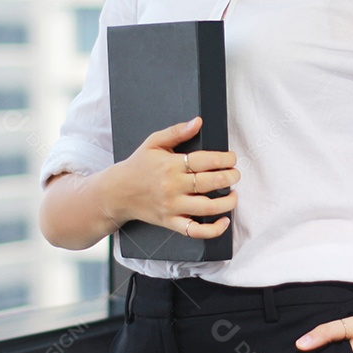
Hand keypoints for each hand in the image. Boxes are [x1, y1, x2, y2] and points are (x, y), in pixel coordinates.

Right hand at [112, 117, 238, 238]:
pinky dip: (213, 230)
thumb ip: (177, 131)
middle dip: (230, 177)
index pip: (204, 160)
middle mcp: (173, 187)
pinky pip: (195, 231)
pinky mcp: (170, 222)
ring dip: (227, 201)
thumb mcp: (153, 142)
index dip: (224, 159)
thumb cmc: (138, 166)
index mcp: (171, 165)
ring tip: (233, 194)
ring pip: (207, 207)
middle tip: (235, 174)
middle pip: (209, 183)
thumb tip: (198, 122)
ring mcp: (172, 207)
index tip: (232, 158)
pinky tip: (224, 221)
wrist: (116, 192)